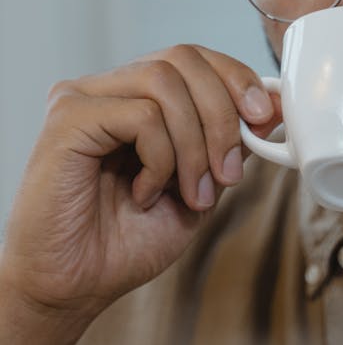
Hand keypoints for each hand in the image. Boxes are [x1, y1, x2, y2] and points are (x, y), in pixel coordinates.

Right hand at [0, 44, 281, 327]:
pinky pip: (141, 116)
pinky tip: (144, 194)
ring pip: (165, 83)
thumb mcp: (200, 188)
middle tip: (230, 172)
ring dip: (195, 144)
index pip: (194, 59)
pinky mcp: (68, 118)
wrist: (75, 286)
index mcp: (138, 98)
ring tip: (192, 193)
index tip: (264, 118)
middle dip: (223, 115)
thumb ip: (228, 145)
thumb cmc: (126, 242)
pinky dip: (160, 158)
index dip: (237, 79)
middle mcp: (110, 88)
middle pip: (184, 59)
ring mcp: (85, 98)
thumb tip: (271, 110)